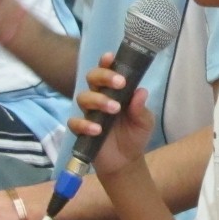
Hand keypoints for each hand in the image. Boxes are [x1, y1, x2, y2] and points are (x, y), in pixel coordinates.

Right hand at [71, 54, 152, 176]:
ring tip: (114, 110)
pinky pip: (74, 122)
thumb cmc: (135, 135)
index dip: (106, 63)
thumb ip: (141, 108)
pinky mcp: (80, 130)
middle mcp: (99, 97)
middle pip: (92, 78)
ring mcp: (89, 113)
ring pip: (83, 97)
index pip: (107, 71)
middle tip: (119, 84)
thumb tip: (141, 92)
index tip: (110, 58)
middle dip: (103, 77)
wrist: (126, 161)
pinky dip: (84, 124)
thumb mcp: (144, 122)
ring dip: (98, 100)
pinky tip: (97, 130)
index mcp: (114, 91)